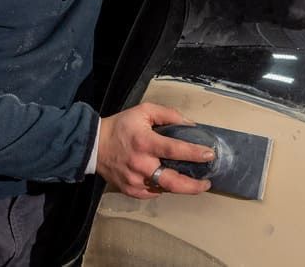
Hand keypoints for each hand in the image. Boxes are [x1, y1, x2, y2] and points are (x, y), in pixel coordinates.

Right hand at [96, 103, 213, 199]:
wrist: (94, 145)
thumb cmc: (121, 126)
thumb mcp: (144, 111)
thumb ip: (168, 115)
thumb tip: (190, 125)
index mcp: (145, 142)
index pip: (174, 149)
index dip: (194, 153)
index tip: (210, 155)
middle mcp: (141, 164)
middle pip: (172, 181)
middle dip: (193, 186)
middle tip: (206, 183)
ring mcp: (135, 180)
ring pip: (164, 189)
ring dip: (180, 186)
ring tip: (193, 182)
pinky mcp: (130, 190)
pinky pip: (153, 193)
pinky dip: (164, 187)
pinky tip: (169, 181)